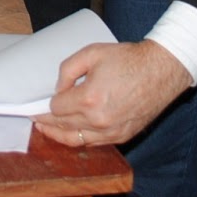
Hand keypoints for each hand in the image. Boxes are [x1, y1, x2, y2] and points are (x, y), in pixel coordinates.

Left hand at [31, 40, 190, 148]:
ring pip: (77, 140)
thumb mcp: (91, 53)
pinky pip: (95, 143)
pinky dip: (81, 139)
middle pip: (63, 126)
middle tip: (36, 119)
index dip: (46, 105)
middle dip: (47, 122)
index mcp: (89, 99)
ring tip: (47, 130)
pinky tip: (73, 134)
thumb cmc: (128, 59)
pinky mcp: (123, 136)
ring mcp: (112, 131)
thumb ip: (67, 70)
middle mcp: (99, 120)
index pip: (57, 109)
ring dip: (60, 136)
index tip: (38, 105)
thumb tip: (58, 90)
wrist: (161, 70)